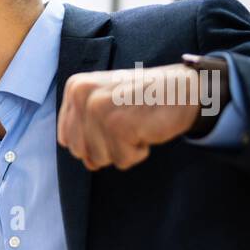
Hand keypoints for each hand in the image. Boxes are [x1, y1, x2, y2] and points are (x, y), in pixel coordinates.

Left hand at [57, 63, 215, 170]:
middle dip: (107, 146)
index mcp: (76, 88)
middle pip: (80, 151)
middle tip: (128, 123)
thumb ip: (85, 129)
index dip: (92, 142)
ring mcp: (99, 109)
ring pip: (100, 158)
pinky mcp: (119, 125)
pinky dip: (138, 151)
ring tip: (137, 124)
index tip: (114, 123)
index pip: (66, 138)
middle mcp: (83, 95)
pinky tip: (146, 129)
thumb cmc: (144, 99)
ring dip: (124, 148)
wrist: (183, 88)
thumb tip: (86, 161)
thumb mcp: (105, 103)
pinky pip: (121, 160)